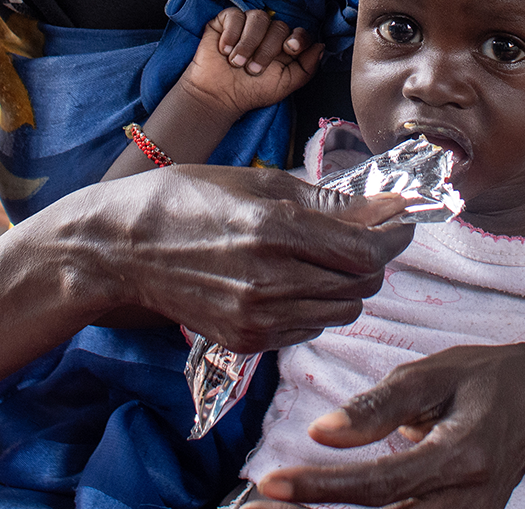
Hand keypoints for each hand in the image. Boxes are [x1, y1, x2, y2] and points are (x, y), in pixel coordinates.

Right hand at [102, 164, 412, 351]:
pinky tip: (293, 281)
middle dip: (373, 261)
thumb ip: (329, 201)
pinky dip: (316, 307)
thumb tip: (386, 206)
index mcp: (275, 231)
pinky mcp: (246, 341)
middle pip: (361, 287)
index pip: (365, 251)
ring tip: (323, 258)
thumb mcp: (260, 183)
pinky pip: (309, 329)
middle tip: (362, 236)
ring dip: (347, 285)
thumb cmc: (189, 199)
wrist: (124, 247)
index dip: (394, 237)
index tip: (401, 221)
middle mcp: (270, 281)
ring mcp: (256, 317)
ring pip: (341, 312)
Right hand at [182, 8, 323, 120]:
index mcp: (284, 47)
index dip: (298, 37)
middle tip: (252, 69)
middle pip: (279, 25)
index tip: (289, 49)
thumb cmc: (251, 92)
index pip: (299, 32)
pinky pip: (234, 15)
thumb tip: (321, 46)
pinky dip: (231, 33)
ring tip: (236, 62)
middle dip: (266, 49)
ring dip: (248, 43)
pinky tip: (225, 50)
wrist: (218, 96)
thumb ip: (306, 68)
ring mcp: (247, 26)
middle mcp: (268, 33)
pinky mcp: (225, 22)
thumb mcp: (285, 85)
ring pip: (258, 17)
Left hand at [251, 322, 524, 507]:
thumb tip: (322, 432)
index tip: (270, 482)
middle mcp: (465, 503)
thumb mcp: (440, 372)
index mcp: (461, 458)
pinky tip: (325, 503)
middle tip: (258, 508)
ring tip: (280, 507)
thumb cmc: (495, 378)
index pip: (377, 484)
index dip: (320, 486)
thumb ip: (381, 404)